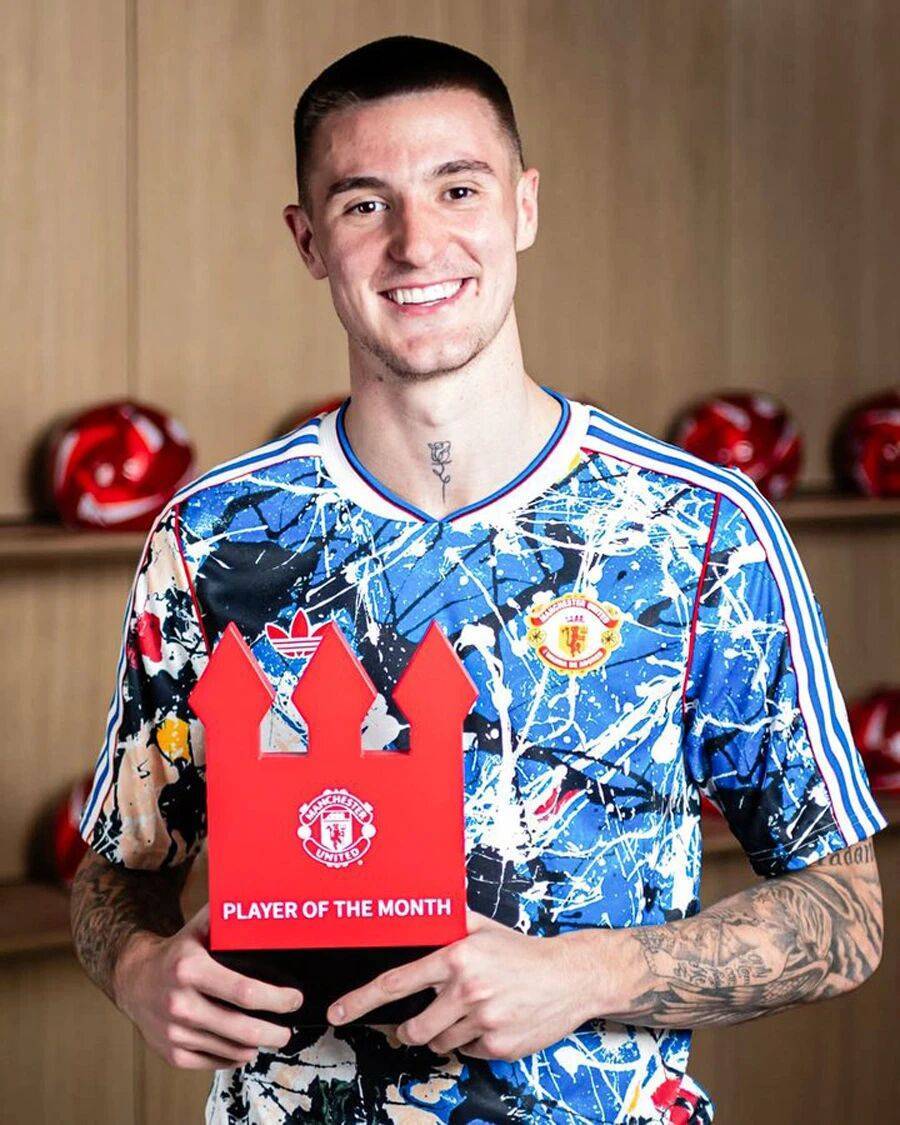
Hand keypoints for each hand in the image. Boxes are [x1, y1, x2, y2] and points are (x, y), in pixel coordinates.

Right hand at [114, 902, 303, 1069]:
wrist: (133, 980)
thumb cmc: (176, 952)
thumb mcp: (199, 928)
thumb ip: (227, 916)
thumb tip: (262, 903)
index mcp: (190, 968)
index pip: (244, 990)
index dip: (276, 998)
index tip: (294, 999)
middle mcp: (180, 1003)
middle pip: (241, 1028)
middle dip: (273, 1033)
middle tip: (288, 1031)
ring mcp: (175, 1032)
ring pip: (230, 1049)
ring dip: (256, 1046)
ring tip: (271, 1037)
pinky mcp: (171, 1053)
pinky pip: (213, 1062)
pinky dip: (234, 1057)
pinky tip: (244, 1048)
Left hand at [326, 908, 597, 1061]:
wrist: (569, 976)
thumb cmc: (523, 951)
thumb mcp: (483, 927)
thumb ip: (449, 920)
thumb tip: (421, 903)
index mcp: (456, 957)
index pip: (396, 982)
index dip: (361, 1000)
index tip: (338, 1012)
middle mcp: (466, 990)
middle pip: (414, 1027)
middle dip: (409, 1030)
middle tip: (415, 1024)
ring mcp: (482, 1021)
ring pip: (440, 1042)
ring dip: (445, 1034)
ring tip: (469, 1013)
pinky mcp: (497, 1045)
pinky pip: (467, 1051)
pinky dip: (472, 1041)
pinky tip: (490, 1021)